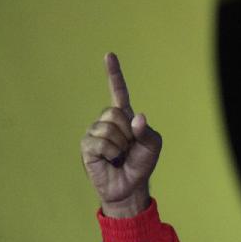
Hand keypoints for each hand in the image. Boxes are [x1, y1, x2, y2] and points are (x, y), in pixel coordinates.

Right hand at [80, 53, 160, 217]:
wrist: (130, 186)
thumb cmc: (141, 164)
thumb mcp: (153, 147)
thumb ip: (147, 131)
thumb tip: (137, 117)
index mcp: (124, 117)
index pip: (119, 92)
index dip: (114, 74)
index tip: (109, 55)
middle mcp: (107, 121)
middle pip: (115, 112)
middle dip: (128, 132)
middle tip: (129, 147)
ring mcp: (95, 132)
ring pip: (109, 128)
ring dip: (121, 145)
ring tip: (120, 156)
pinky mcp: (87, 146)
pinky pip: (101, 143)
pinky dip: (112, 153)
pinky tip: (111, 160)